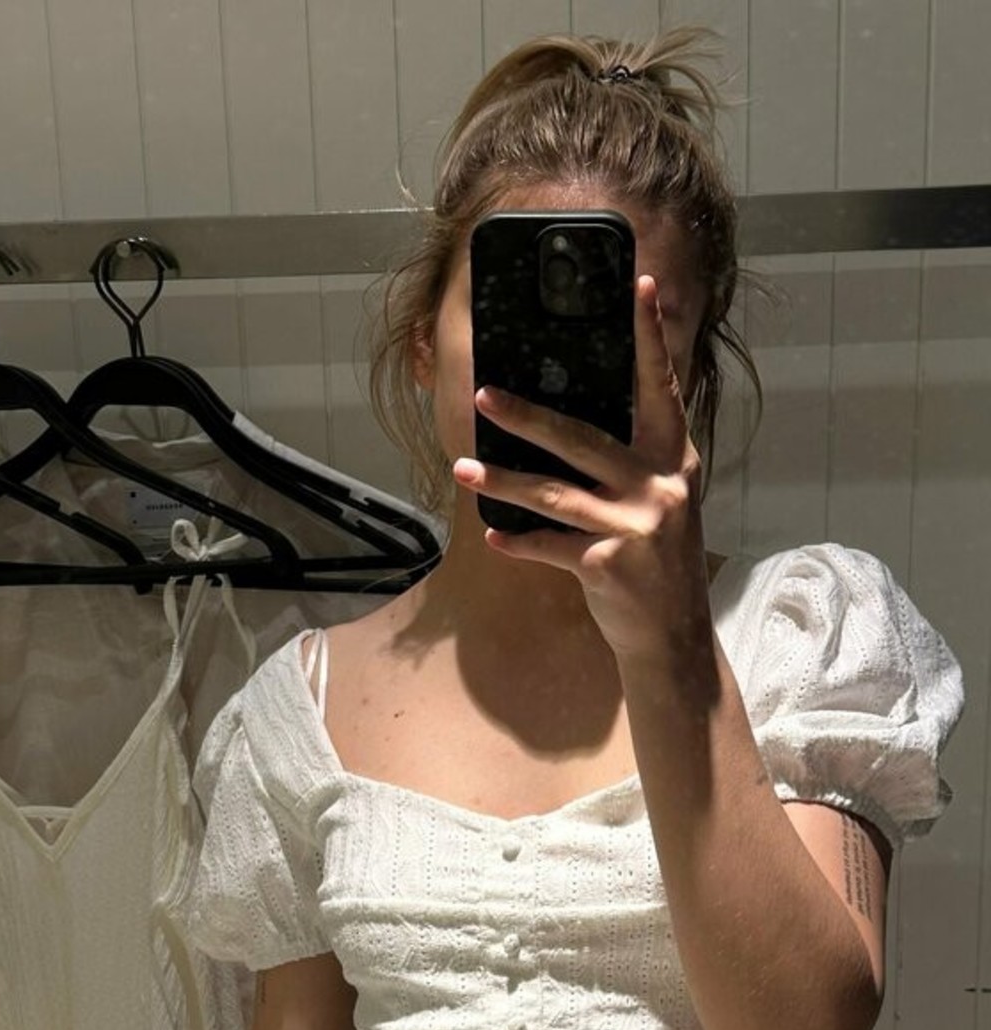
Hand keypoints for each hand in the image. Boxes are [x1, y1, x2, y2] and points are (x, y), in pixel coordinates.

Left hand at [452, 274, 711, 660]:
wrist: (673, 637)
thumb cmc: (656, 564)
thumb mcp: (659, 503)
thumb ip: (630, 463)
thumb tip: (566, 423)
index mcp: (673, 460)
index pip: (661, 386)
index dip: (650, 336)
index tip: (640, 285)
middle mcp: (660, 486)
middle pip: (582, 439)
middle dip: (527, 418)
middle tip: (483, 395)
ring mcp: (636, 526)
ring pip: (553, 494)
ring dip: (502, 482)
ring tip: (462, 470)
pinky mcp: (608, 564)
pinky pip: (547, 547)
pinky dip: (518, 543)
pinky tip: (494, 537)